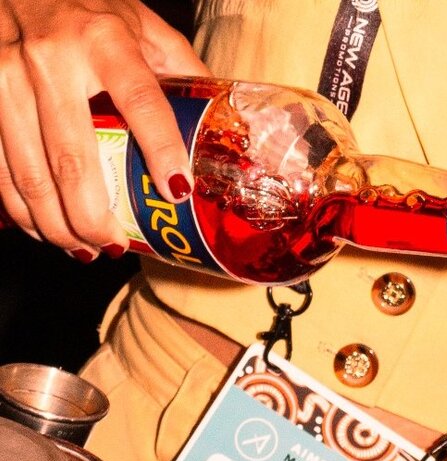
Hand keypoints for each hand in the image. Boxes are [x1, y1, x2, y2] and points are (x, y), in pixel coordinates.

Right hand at [0, 0, 209, 258]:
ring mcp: (6, 78)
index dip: (162, 151)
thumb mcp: (142, 24)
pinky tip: (43, 230)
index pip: (141, 103)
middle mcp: (51, 59)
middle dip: (95, 217)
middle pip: (74, 159)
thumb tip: (223, 123)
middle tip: (117, 247)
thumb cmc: (87, 7)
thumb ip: (180, 68)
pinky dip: (20, 210)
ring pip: (31, 174)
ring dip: (58, 225)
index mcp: (105, 40)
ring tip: (86, 250)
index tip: (177, 191)